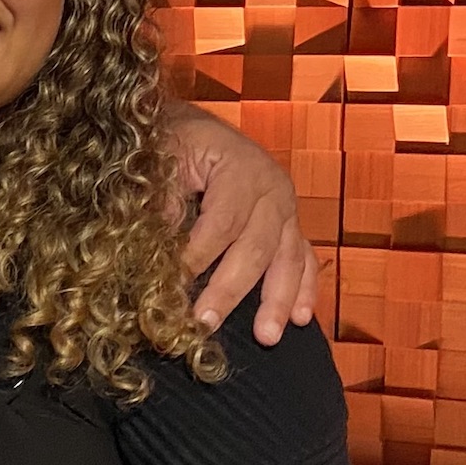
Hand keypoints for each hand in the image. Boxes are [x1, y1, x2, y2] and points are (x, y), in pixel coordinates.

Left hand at [164, 101, 317, 342]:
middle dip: (230, 289)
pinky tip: (301, 319)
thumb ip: (164, 200)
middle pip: (255, 247)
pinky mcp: (289, 226)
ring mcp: (286, 209)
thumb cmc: (174, 143)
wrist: (195, 127)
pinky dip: (304, 290)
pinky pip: (304, 260)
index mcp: (241, 168)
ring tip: (266, 336)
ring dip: (277, 300)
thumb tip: (161, 249)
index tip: (173, 289)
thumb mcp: (163, 158)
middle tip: (205, 324)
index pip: (221, 221)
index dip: (198, 256)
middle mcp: (273, 189)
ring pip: (287, 259)